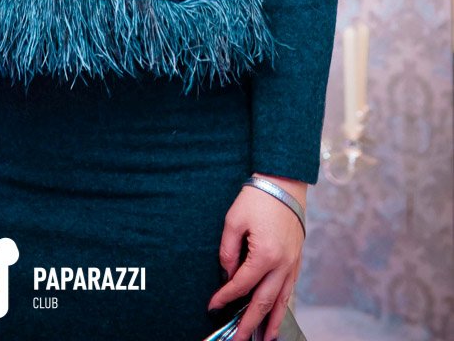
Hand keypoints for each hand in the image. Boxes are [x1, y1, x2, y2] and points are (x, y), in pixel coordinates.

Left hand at [207, 175, 306, 340]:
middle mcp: (282, 265)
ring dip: (273, 323)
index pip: (242, 285)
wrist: (284, 184)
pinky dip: (284, 306)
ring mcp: (292, 264)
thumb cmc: (257, 199)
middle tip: (239, 340)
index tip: (213, 306)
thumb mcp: (234, 220)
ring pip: (282, 301)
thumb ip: (228, 250)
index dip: (226, 297)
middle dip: (251, 324)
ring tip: (265, 339)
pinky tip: (278, 314)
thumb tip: (227, 274)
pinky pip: (290, 290)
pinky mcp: (297, 261)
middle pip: (265, 302)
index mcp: (265, 255)